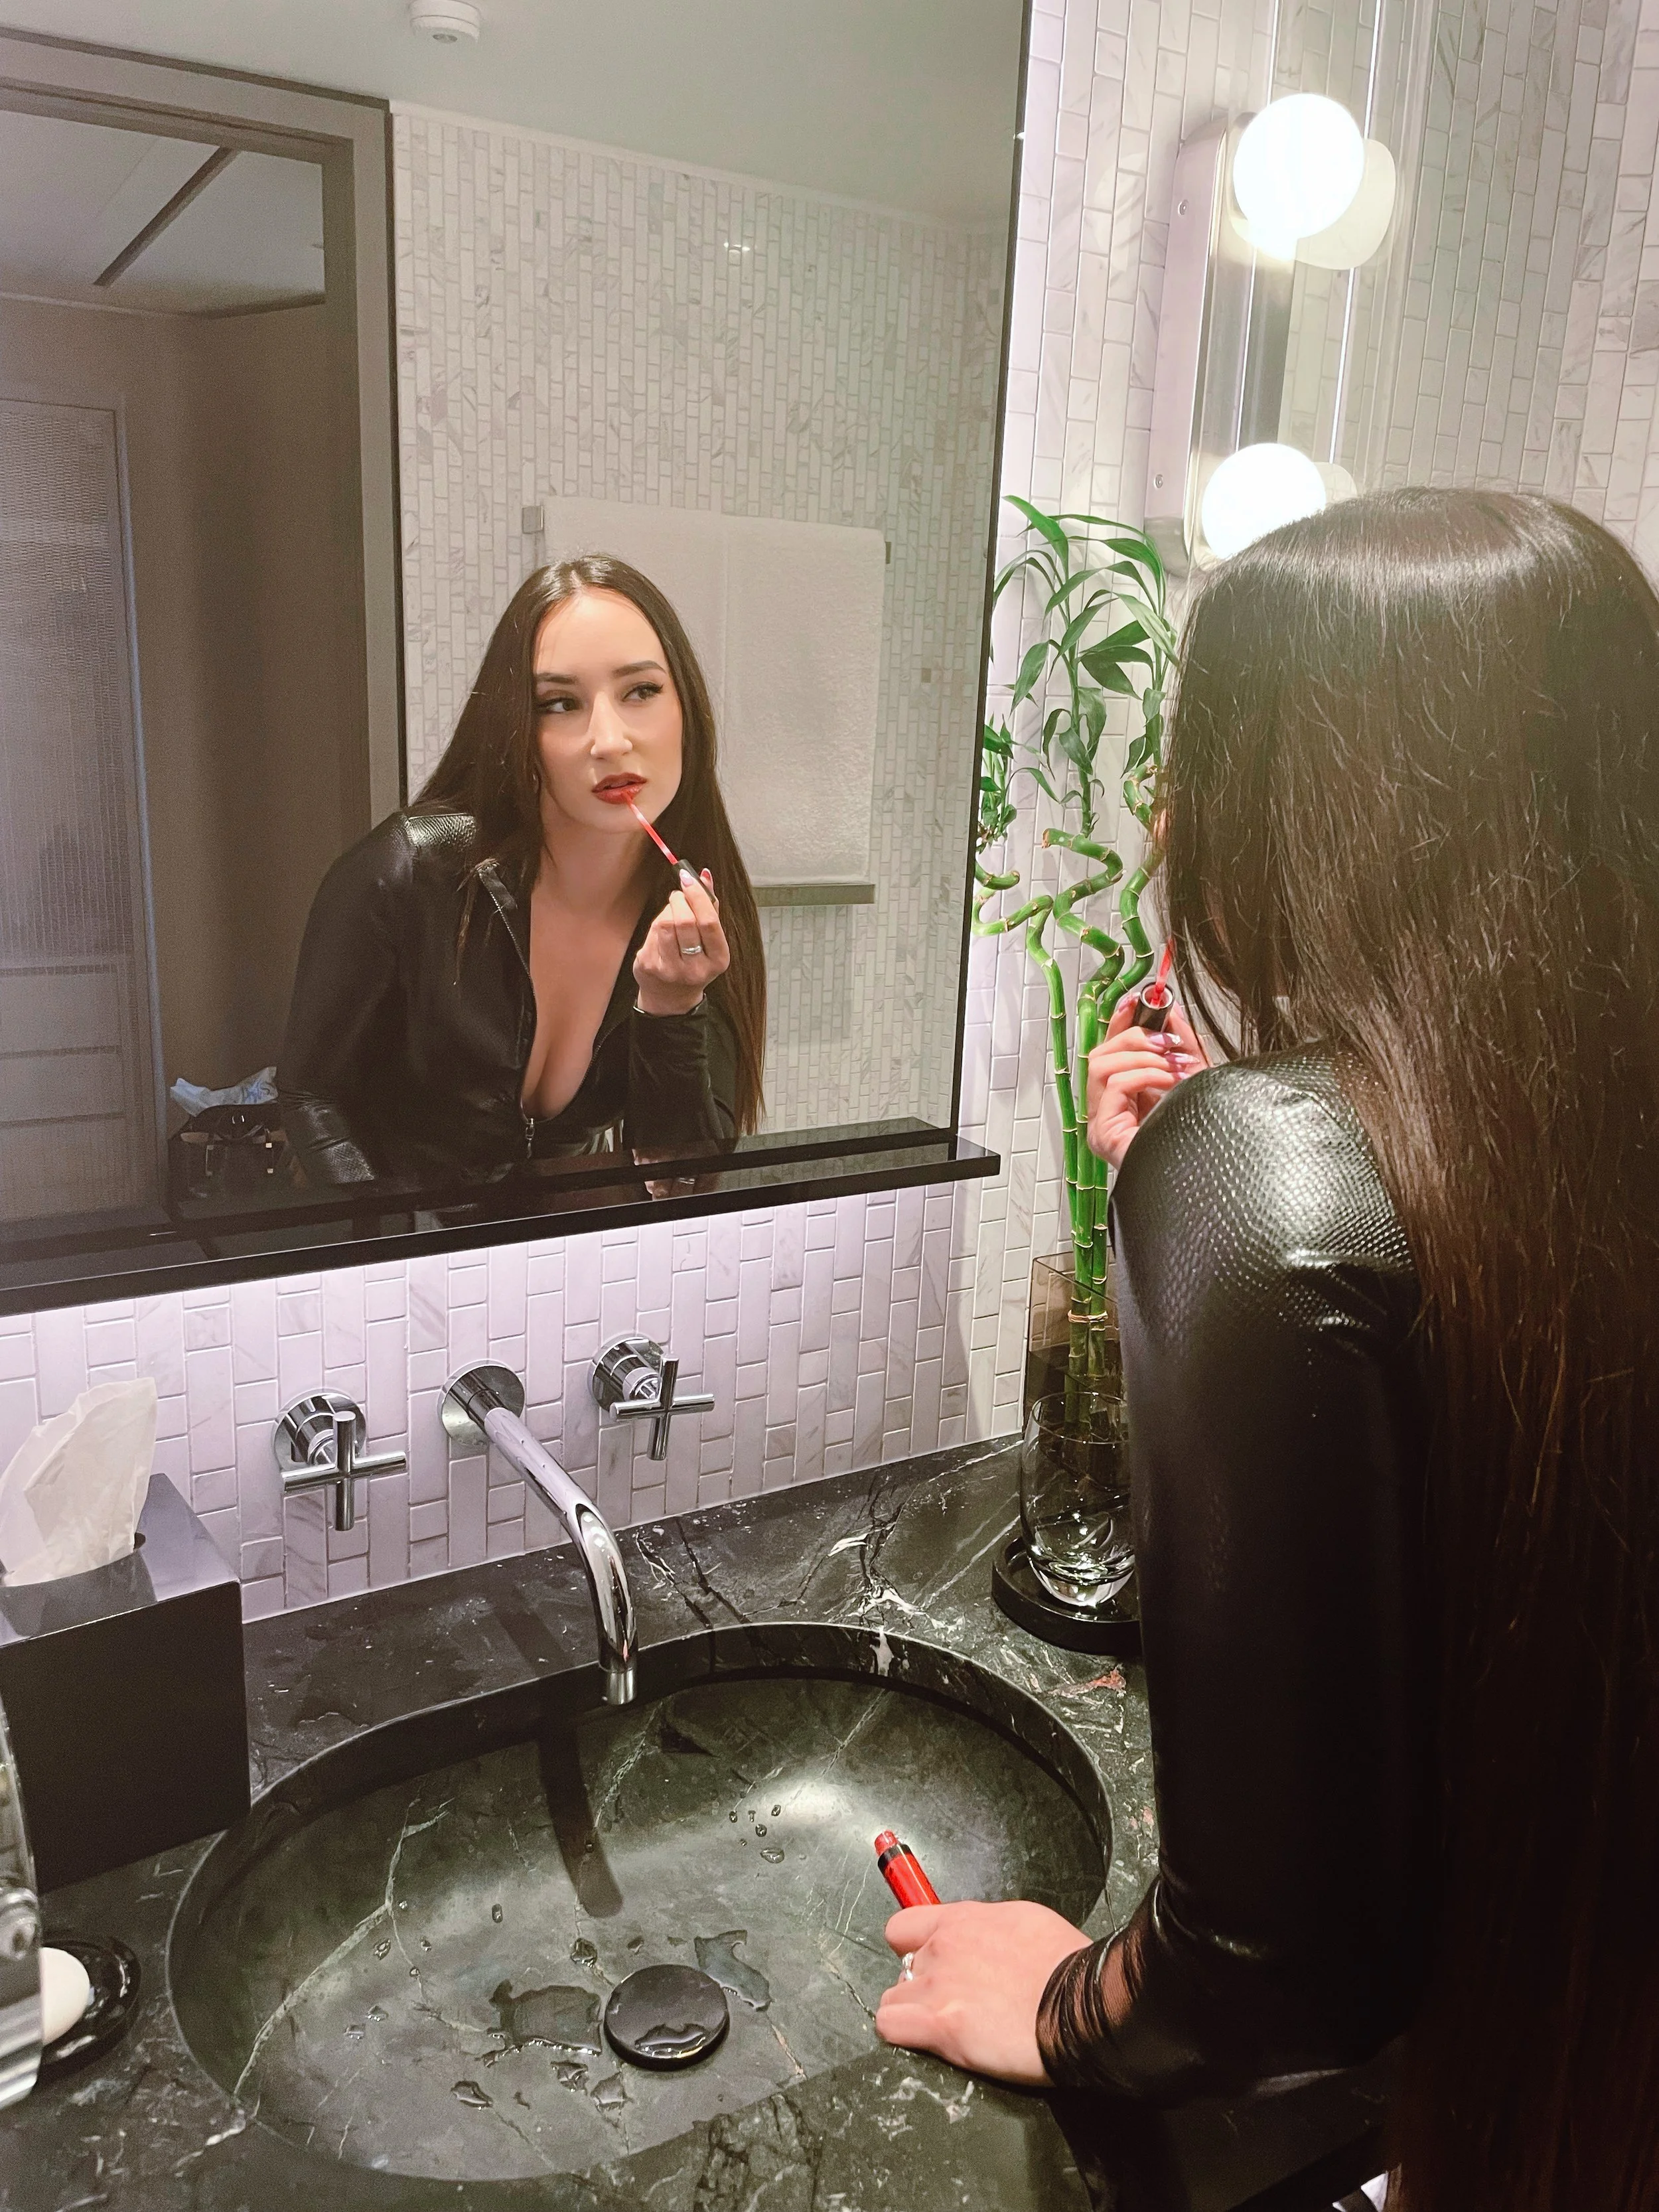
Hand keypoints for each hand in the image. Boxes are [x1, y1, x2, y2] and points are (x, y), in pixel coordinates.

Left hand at [633, 868, 727, 1015]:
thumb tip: (705, 875)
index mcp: (719, 960)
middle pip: (685, 921)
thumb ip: (710, 907)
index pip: (709, 922)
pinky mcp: (650, 967)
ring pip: (665, 924)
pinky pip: (652, 934)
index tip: (688, 879)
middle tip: (678, 895)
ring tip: (671, 913)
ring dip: (667, 911)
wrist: (671, 997)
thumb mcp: (710, 941)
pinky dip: (656, 926)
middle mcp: (696, 969)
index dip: (697, 895)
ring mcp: (671, 970)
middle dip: (679, 899)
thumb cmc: (694, 962)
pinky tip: (662, 933)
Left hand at [874, 1900, 1090, 2085]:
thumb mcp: (1027, 1924)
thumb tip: (985, 1941)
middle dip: (923, 1987)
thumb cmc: (1067, 1965)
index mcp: (964, 1920)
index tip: (933, 1968)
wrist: (1081, 2003)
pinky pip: (889, 2027)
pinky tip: (930, 2043)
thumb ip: (991, 1930)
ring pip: (892, 1999)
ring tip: (948, 2030)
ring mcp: (937, 1986)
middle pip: (903, 1968)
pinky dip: (903, 2037)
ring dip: (913, 2014)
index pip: (903, 1927)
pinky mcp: (940, 2026)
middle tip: (957, 2006)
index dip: (913, 1949)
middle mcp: (942, 1947)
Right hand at [1085, 994, 1206, 1169]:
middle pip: (1099, 1054)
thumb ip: (1179, 1041)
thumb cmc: (1203, 1131)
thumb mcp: (1192, 1073)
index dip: (1121, 1022)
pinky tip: (1168, 1083)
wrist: (1213, 1169)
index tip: (1139, 1000)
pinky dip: (1144, 1076)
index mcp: (1123, 1098)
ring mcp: (1102, 1124)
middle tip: (1168, 1042)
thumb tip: (1168, 1007)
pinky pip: (1115, 1086)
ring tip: (1173, 1068)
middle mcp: (1106, 1111)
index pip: (1109, 1050)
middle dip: (1135, 1038)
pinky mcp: (1104, 1134)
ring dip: (1142, 1058)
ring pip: (1101, 1066)